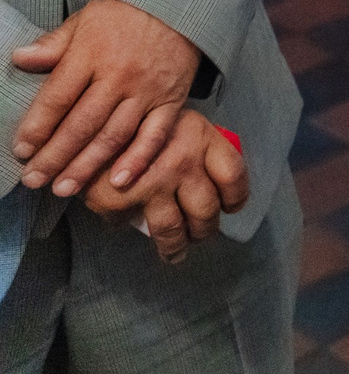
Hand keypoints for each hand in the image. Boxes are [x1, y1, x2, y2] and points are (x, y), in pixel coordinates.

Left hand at [12, 0, 202, 198]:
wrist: (182, 5)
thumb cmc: (127, 14)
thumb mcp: (85, 20)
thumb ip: (53, 44)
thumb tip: (20, 58)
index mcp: (92, 53)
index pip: (58, 97)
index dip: (37, 127)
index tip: (22, 150)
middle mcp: (119, 75)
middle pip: (82, 123)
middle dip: (55, 156)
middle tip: (34, 179)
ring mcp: (147, 91)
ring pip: (113, 135)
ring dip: (87, 165)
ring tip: (64, 188)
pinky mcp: (171, 102)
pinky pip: (154, 135)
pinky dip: (138, 160)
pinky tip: (119, 180)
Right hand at [79, 110, 247, 264]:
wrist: (87, 121)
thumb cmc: (136, 120)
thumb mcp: (174, 120)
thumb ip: (194, 148)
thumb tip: (211, 184)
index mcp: (201, 138)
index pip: (233, 176)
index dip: (236, 197)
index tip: (231, 207)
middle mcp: (182, 162)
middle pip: (206, 210)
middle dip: (205, 229)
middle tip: (200, 235)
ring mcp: (152, 184)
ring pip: (174, 230)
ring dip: (177, 247)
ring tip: (176, 252)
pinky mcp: (122, 201)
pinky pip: (131, 225)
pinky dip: (130, 225)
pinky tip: (129, 222)